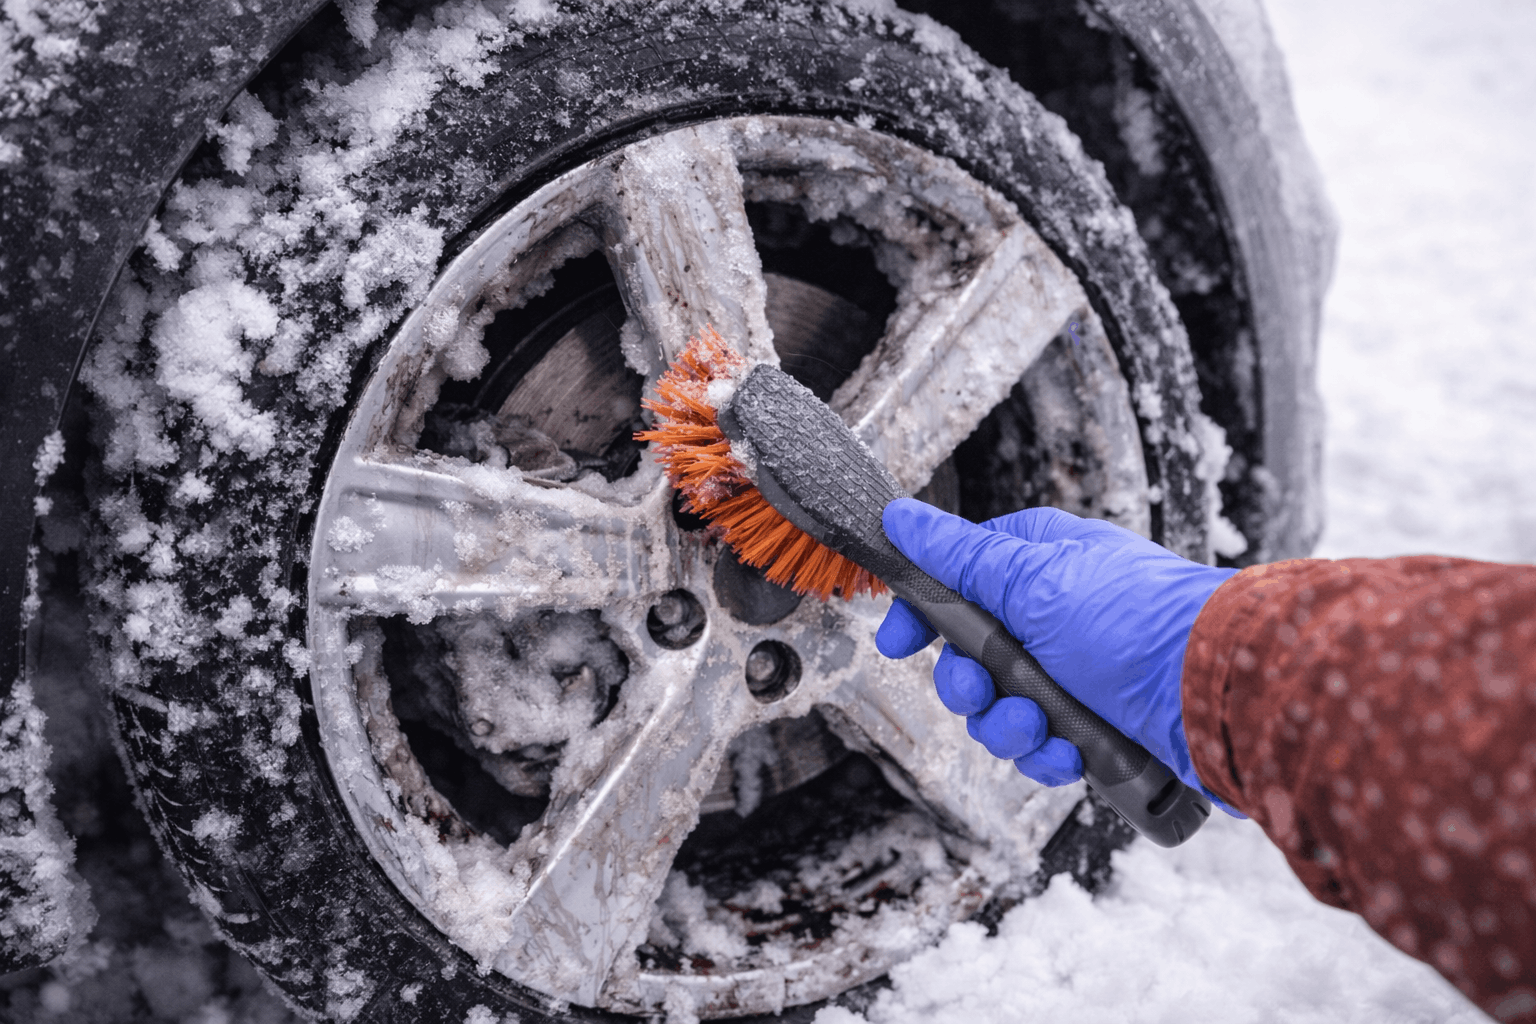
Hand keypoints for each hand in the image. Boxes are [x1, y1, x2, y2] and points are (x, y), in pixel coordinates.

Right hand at [874, 499, 1236, 799]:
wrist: (1220, 695)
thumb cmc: (1139, 622)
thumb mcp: (1032, 578)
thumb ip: (958, 556)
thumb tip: (901, 517)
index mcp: (1040, 563)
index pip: (958, 580)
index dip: (923, 615)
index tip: (898, 642)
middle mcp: (1056, 615)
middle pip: (972, 656)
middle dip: (969, 685)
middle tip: (981, 690)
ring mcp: (1078, 673)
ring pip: (1002, 708)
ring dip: (1009, 726)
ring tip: (1041, 726)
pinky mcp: (1099, 725)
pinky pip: (1043, 748)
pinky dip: (1048, 755)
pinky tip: (1070, 752)